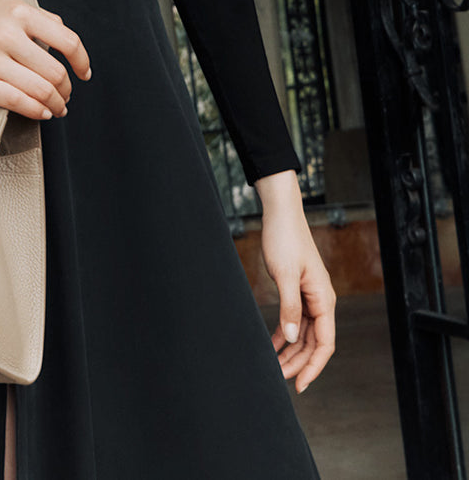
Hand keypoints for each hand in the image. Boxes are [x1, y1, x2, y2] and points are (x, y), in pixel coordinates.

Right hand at [0, 0, 90, 119]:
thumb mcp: (9, 5)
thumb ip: (41, 18)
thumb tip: (68, 42)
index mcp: (19, 13)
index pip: (67, 40)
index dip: (81, 61)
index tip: (83, 72)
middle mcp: (6, 34)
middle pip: (55, 72)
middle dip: (66, 90)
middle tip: (66, 95)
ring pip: (40, 90)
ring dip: (55, 104)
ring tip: (56, 107)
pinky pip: (17, 102)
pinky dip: (36, 111)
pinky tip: (41, 111)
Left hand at [255, 170, 336, 392]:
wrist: (280, 213)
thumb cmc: (285, 238)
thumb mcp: (285, 275)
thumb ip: (289, 308)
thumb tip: (292, 339)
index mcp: (324, 299)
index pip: (325, 343)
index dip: (314, 366)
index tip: (300, 384)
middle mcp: (320, 301)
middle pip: (314, 342)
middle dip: (298, 362)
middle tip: (279, 377)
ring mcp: (309, 296)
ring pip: (303, 334)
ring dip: (290, 351)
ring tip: (274, 366)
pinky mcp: (296, 291)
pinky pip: (294, 320)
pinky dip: (284, 334)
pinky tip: (272, 344)